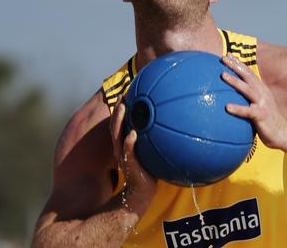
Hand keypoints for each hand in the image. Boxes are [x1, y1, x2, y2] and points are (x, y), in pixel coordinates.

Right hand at [110, 96, 156, 213]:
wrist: (142, 193)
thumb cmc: (148, 172)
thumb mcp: (150, 152)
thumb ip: (154, 139)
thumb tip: (171, 124)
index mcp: (124, 144)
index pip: (120, 123)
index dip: (122, 109)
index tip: (126, 93)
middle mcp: (121, 148)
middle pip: (115, 125)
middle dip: (118, 110)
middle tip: (122, 95)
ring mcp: (124, 156)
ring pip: (117, 136)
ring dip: (119, 121)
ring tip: (123, 108)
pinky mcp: (129, 166)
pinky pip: (128, 152)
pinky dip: (129, 143)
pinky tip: (132, 134)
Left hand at [221, 53, 286, 149]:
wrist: (284, 134)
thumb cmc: (268, 121)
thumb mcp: (260, 105)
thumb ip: (250, 98)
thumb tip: (234, 96)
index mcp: (262, 90)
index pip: (249, 73)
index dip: (239, 63)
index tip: (228, 55)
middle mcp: (263, 94)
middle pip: (248, 76)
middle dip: (236, 66)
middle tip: (223, 57)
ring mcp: (263, 104)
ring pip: (247, 90)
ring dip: (235, 81)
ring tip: (223, 75)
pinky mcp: (262, 116)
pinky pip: (248, 111)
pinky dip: (238, 108)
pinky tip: (227, 107)